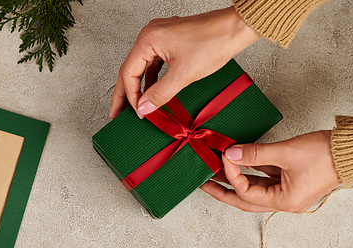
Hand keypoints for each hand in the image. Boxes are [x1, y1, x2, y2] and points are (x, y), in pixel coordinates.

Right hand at [109, 7, 260, 118]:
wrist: (235, 29)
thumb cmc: (213, 42)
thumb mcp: (183, 74)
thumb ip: (160, 93)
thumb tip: (143, 108)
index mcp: (148, 39)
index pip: (128, 73)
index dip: (130, 96)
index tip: (137, 113)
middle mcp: (150, 35)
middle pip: (130, 70)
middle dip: (125, 94)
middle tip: (117, 113)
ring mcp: (160, 38)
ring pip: (142, 68)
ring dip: (139, 88)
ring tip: (135, 106)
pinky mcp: (170, 42)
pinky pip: (154, 64)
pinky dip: (152, 80)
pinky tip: (152, 92)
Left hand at [200, 131, 341, 212]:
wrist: (351, 151)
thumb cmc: (325, 155)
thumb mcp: (285, 152)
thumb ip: (255, 154)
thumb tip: (230, 154)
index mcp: (284, 201)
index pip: (246, 192)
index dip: (232, 174)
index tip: (224, 156)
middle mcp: (284, 202)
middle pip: (245, 200)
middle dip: (223, 191)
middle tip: (204, 184)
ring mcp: (287, 193)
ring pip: (254, 190)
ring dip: (236, 181)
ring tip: (216, 172)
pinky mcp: (290, 182)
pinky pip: (265, 180)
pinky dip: (252, 172)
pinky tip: (239, 164)